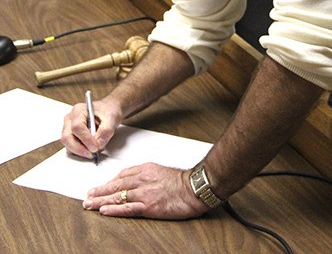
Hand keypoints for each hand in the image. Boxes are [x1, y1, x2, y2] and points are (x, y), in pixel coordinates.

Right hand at [61, 98, 121, 159]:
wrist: (109, 111)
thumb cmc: (108, 111)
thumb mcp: (112, 117)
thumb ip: (106, 130)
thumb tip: (99, 144)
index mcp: (78, 110)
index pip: (77, 127)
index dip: (86, 139)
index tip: (95, 147)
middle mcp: (70, 119)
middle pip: (67, 137)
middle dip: (79, 149)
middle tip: (92, 154)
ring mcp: (68, 128)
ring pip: (68, 144)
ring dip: (80, 151)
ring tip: (94, 151)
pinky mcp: (71, 136)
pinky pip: (71, 147)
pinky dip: (80, 151)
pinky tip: (91, 149)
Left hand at [82, 163, 207, 218]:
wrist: (195, 188)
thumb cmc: (183, 181)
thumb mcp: (163, 171)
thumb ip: (149, 174)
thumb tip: (137, 180)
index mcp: (147, 169)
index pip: (123, 175)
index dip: (110, 182)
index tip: (102, 186)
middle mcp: (143, 180)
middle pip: (116, 185)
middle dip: (100, 191)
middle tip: (88, 195)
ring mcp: (145, 193)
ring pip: (118, 196)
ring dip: (101, 200)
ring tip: (89, 204)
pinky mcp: (149, 206)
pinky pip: (127, 208)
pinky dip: (114, 209)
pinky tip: (104, 210)